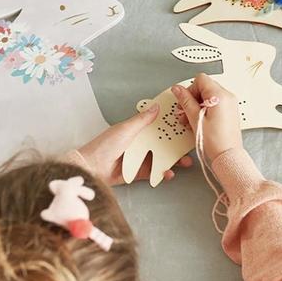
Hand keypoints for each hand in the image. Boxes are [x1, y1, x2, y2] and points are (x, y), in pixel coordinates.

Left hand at [78, 104, 192, 185]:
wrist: (92, 167)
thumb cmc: (105, 145)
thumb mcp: (126, 129)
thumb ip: (142, 120)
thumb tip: (156, 107)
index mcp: (137, 131)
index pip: (158, 128)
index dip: (172, 127)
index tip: (186, 127)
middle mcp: (140, 144)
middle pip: (164, 144)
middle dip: (178, 146)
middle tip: (190, 147)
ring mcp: (140, 159)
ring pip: (162, 159)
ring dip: (174, 161)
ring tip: (185, 163)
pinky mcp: (139, 173)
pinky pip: (154, 172)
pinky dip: (163, 173)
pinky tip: (169, 173)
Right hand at [171, 73, 242, 159]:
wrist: (228, 155)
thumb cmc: (215, 141)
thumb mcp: (195, 118)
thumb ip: (186, 101)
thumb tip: (178, 89)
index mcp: (220, 95)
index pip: (201, 79)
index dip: (190, 89)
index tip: (184, 102)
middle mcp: (228, 97)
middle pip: (205, 87)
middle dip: (192, 98)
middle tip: (185, 112)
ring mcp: (230, 104)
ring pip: (209, 96)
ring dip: (197, 105)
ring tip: (190, 119)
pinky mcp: (230, 111)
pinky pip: (216, 104)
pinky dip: (206, 109)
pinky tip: (199, 121)